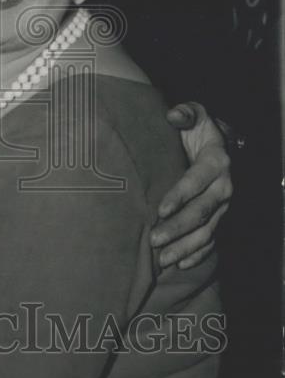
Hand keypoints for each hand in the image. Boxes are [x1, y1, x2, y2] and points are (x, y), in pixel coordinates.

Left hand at [153, 102, 230, 268]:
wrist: (217, 144)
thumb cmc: (197, 128)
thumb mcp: (194, 114)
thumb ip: (185, 113)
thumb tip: (173, 115)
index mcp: (216, 161)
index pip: (197, 180)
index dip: (180, 195)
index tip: (161, 209)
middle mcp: (223, 187)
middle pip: (201, 212)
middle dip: (178, 228)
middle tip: (154, 240)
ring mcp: (223, 206)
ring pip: (206, 231)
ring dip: (184, 247)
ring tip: (162, 259)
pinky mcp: (219, 218)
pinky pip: (211, 240)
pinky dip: (197, 254)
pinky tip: (180, 265)